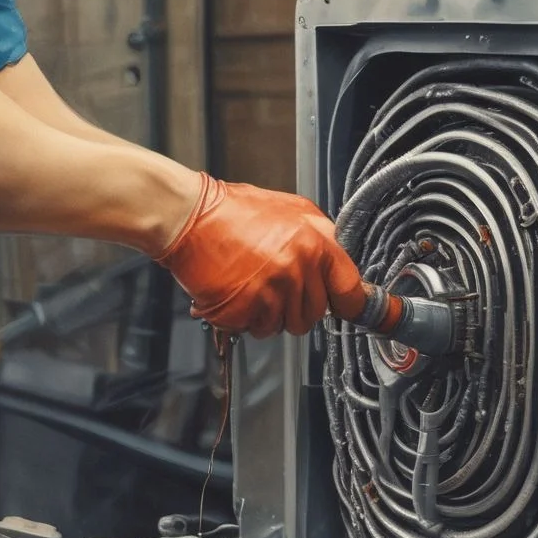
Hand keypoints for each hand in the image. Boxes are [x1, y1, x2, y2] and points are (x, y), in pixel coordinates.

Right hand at [156, 172, 364, 337]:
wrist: (188, 217)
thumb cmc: (232, 211)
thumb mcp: (291, 208)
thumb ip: (320, 236)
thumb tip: (338, 263)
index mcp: (314, 244)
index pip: (349, 289)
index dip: (349, 304)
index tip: (350, 311)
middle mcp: (296, 270)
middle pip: (313, 314)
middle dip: (296, 306)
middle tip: (273, 284)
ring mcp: (270, 293)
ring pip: (283, 325)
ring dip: (269, 314)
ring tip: (250, 285)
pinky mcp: (243, 310)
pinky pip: (255, 329)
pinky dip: (244, 318)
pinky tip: (235, 293)